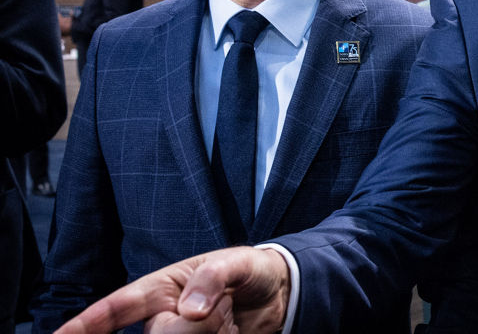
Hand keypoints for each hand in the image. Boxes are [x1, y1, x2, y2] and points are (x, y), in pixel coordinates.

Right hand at [55, 246, 289, 333]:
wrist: (282, 294)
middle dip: (197, 328)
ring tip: (229, 321)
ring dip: (215, 332)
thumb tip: (188, 310)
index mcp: (161, 289)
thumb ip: (214, 278)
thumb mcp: (238, 262)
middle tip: (224, 312)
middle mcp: (163, 318)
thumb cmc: (251, 270)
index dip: (84, 325)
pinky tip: (233, 331)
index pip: (116, 308)